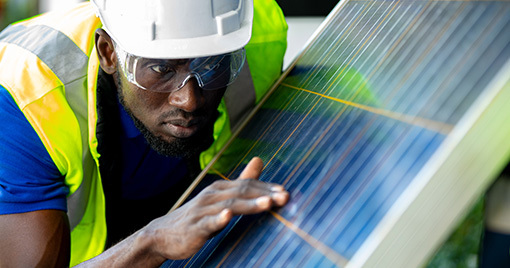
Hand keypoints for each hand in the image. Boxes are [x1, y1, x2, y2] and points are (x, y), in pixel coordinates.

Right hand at [145, 157, 288, 260]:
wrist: (163, 234)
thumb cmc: (197, 216)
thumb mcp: (221, 197)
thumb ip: (242, 181)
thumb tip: (259, 159)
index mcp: (220, 189)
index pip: (248, 185)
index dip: (267, 188)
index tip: (286, 192)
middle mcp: (212, 196)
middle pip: (242, 192)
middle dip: (265, 194)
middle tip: (285, 197)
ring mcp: (203, 211)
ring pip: (229, 205)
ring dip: (249, 204)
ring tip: (267, 204)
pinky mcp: (194, 227)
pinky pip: (207, 222)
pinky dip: (218, 219)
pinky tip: (227, 217)